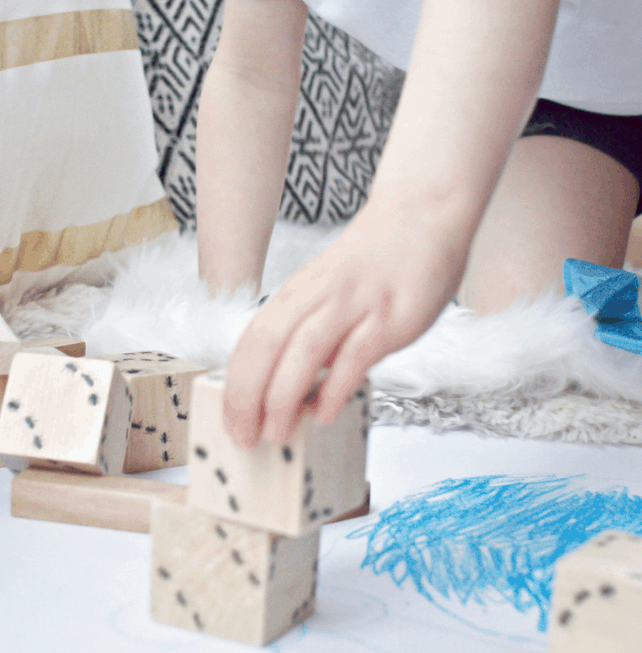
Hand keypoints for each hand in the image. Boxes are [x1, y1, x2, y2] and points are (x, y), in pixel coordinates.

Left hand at [222, 195, 468, 446]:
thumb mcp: (328, 292)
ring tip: (276, 435)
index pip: (252, 340)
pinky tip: (325, 413)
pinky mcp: (391, 317)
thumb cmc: (375, 262)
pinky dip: (335, 388)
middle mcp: (319, 295)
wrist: (422, 215)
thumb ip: (310, 333)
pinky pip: (355, 355)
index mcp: (298, 292)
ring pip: (304, 351)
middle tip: (243, 437)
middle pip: (267, 345)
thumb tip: (291, 387)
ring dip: (283, 397)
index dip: (236, 384)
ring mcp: (355, 304)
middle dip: (247, 396)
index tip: (230, 420)